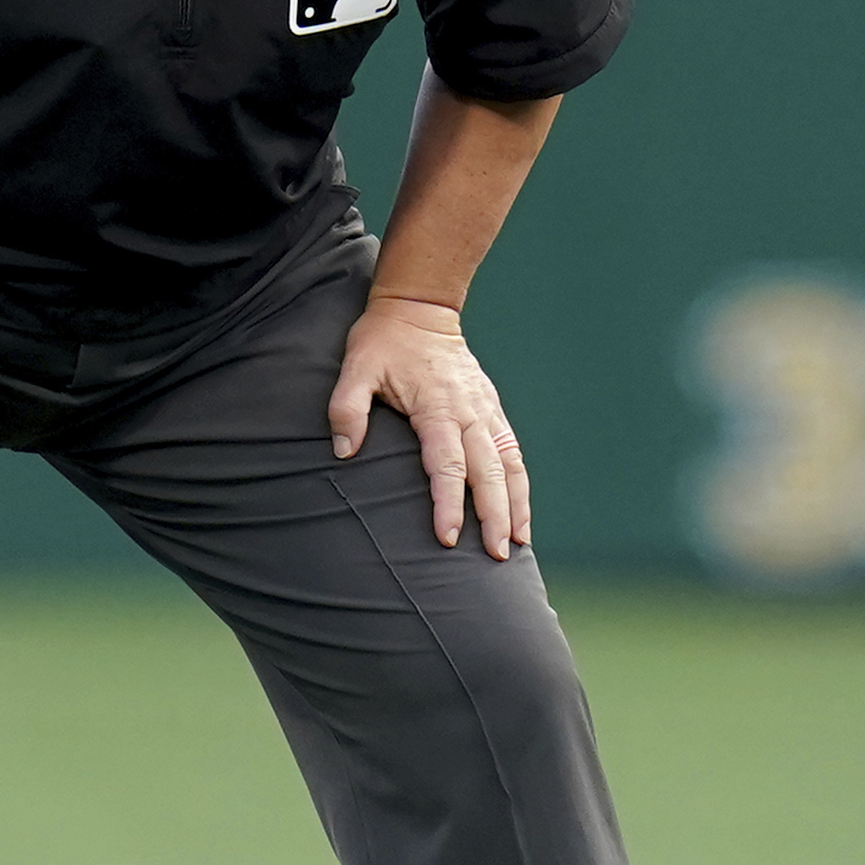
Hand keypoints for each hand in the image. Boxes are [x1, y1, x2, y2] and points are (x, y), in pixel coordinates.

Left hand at [328, 297, 529, 557]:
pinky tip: (521, 513)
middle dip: (494, 516)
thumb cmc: (383, 342)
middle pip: (488, 472)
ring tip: (518, 544)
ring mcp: (485, 410)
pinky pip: (513, 452)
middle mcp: (468, 412)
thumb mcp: (356, 368)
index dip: (448, 503)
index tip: (447, 538)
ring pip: (509, 464)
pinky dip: (520, 484)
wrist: (418, 308)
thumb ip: (347, 409)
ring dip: (517, 505)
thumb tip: (343, 452)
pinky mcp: (492, 410)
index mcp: (437, 407)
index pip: (447, 464)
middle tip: (495, 555)